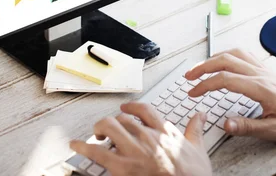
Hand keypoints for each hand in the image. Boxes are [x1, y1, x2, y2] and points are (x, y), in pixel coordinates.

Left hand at [70, 102, 211, 175]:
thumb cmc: (193, 175)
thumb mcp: (198, 149)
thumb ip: (195, 130)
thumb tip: (200, 115)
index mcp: (164, 131)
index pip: (144, 110)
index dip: (131, 107)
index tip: (126, 108)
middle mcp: (147, 136)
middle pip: (122, 118)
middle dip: (113, 122)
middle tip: (108, 129)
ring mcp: (134, 151)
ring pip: (109, 127)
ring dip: (99, 129)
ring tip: (96, 135)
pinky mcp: (123, 167)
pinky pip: (97, 152)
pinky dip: (83, 147)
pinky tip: (75, 145)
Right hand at [184, 49, 275, 142]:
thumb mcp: (275, 129)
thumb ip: (248, 126)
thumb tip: (225, 123)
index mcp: (259, 87)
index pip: (224, 79)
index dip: (205, 85)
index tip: (193, 92)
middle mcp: (260, 74)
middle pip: (225, 60)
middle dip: (203, 66)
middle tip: (189, 76)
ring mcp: (264, 70)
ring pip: (234, 54)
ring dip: (214, 58)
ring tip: (202, 67)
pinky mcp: (267, 71)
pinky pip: (244, 55)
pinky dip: (229, 55)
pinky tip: (225, 61)